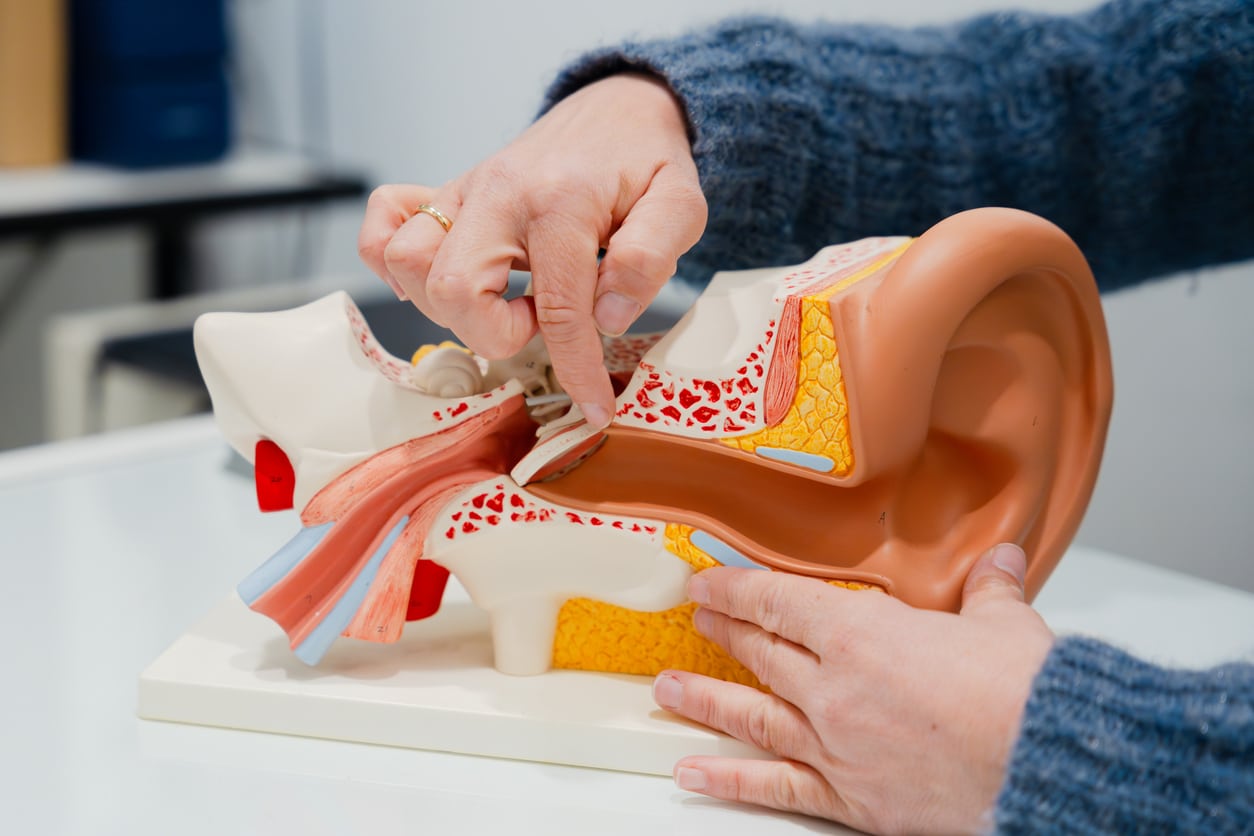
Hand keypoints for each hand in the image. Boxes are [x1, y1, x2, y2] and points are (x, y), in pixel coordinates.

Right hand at [357, 74, 706, 427]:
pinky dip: (394, 263)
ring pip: (408, 263)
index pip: (557, 306)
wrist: (615, 110)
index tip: (595, 405)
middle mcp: (500, 192)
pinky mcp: (444, 193)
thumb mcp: (680, 204)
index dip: (575, 368)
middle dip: (497, 334)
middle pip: (454, 288)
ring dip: (449, 306)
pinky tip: (444, 280)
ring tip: (503, 301)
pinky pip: (383, 229)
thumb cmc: (645, 162)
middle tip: (539, 321)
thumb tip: (606, 317)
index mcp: (562, 200)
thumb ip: (650, 257)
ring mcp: (463, 191)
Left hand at [653, 544, 1053, 834]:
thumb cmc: (1026, 698)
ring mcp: (833, 744)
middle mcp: (834, 688)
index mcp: (862, 633)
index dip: (735, 588)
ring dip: (704, 698)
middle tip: (696, 619)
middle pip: (761, 653)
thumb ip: (990, 589)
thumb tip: (1002, 560)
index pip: (778, 602)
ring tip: (667, 687)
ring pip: (751, 715)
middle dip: (723, 631)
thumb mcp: (1006, 626)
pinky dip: (729, 780)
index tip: (708, 582)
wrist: (1047, 769)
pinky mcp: (848, 797)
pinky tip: (694, 772)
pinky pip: (775, 786)